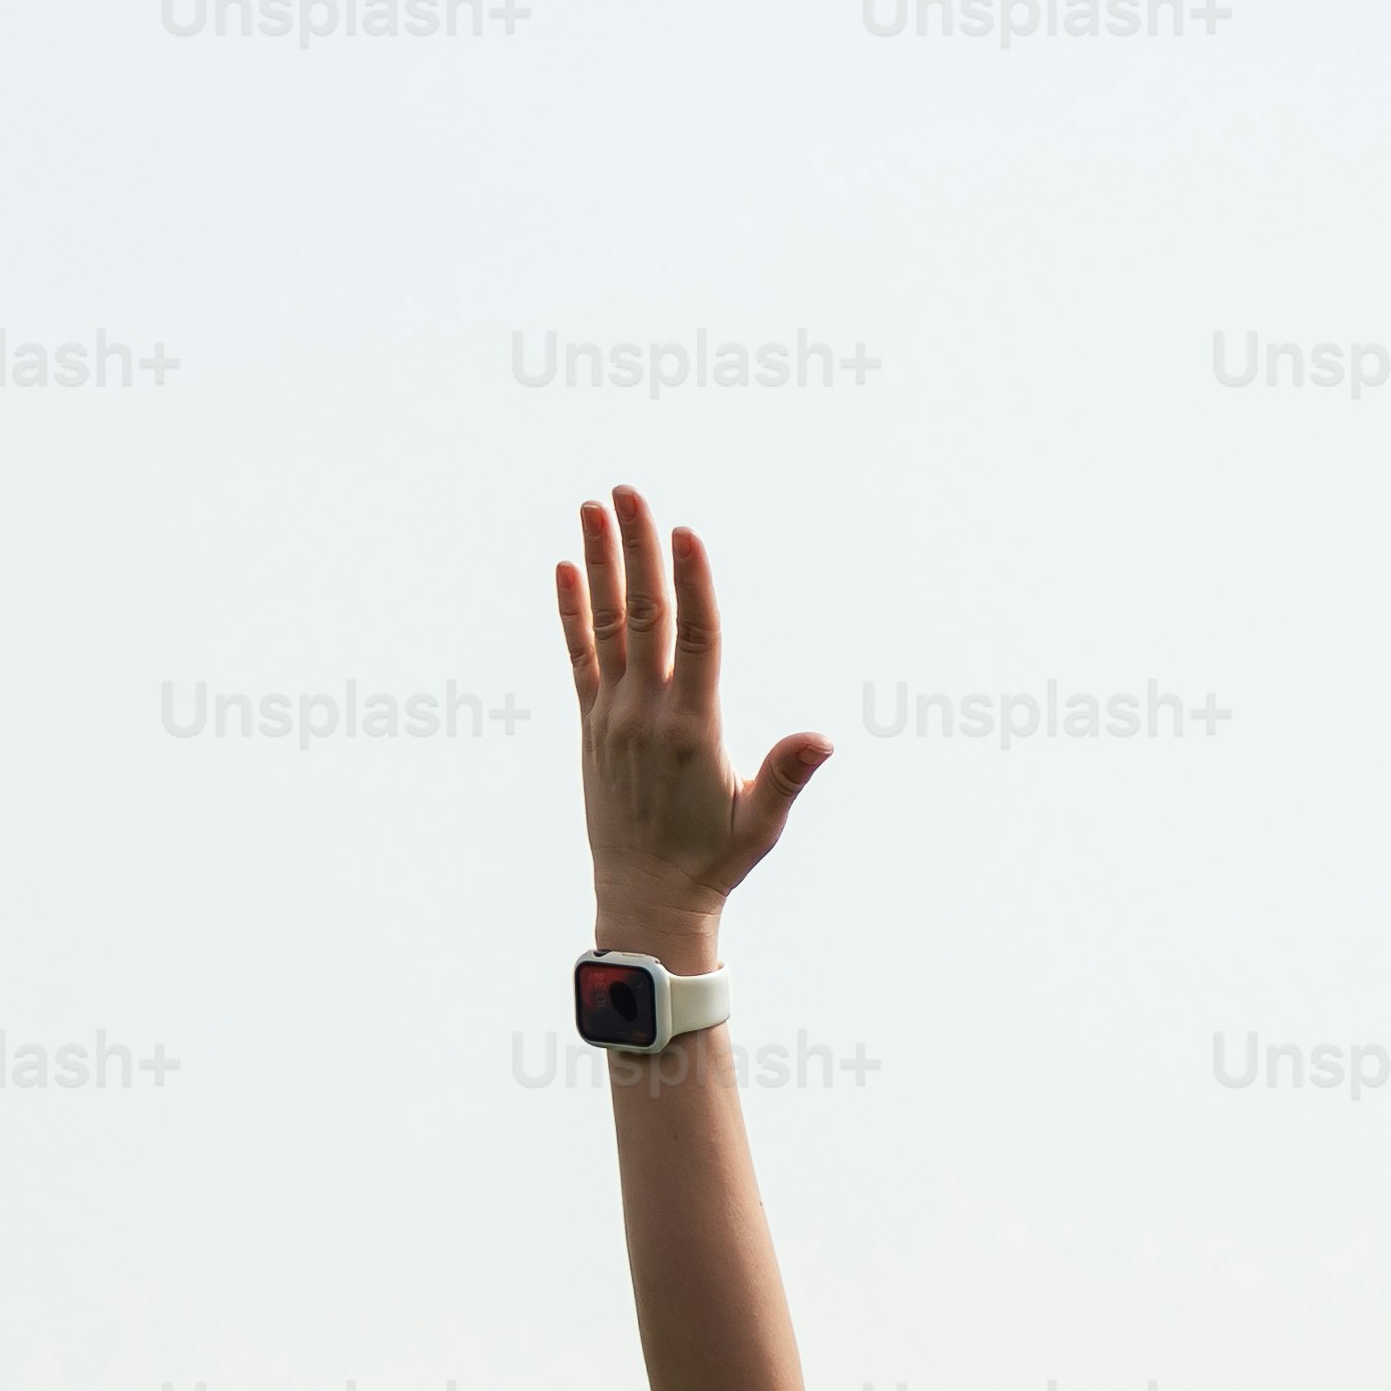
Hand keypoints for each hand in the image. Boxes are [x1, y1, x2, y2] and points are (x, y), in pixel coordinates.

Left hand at [556, 487, 828, 965]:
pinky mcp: (593, 725)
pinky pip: (580, 657)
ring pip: (606, 624)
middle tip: (629, 489)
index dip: (692, 582)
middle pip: (644, 614)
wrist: (646, 901)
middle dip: (637, 548)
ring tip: (594, 506)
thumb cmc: (715, 862)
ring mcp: (614, 716)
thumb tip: (823, 739)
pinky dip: (572, 611)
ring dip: (600, 561)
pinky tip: (566, 567)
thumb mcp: (760, 823)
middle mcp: (648, 714)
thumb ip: (787, 775)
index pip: (695, 640)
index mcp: (693, 730)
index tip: (683, 531)